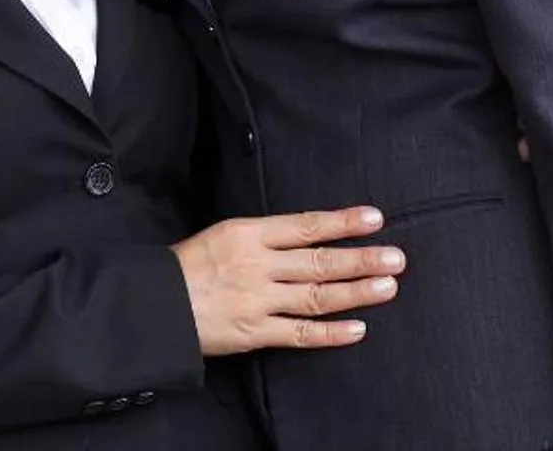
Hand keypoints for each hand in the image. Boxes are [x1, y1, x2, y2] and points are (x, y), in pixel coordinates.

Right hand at [170, 206, 403, 354]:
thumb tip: (310, 235)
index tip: (374, 218)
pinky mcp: (255, 332)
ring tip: (388, 286)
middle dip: (361, 259)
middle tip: (396, 257)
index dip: (342, 222)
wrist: (156, 303)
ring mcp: (258, 301)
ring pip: (316, 296)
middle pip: (319, 261)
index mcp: (247, 233)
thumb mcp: (223, 233)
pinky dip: (331, 333)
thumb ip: (265, 237)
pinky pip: (300, 334)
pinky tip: (358, 329)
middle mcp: (257, 265)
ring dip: (356, 292)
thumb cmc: (189, 265)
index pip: (305, 225)